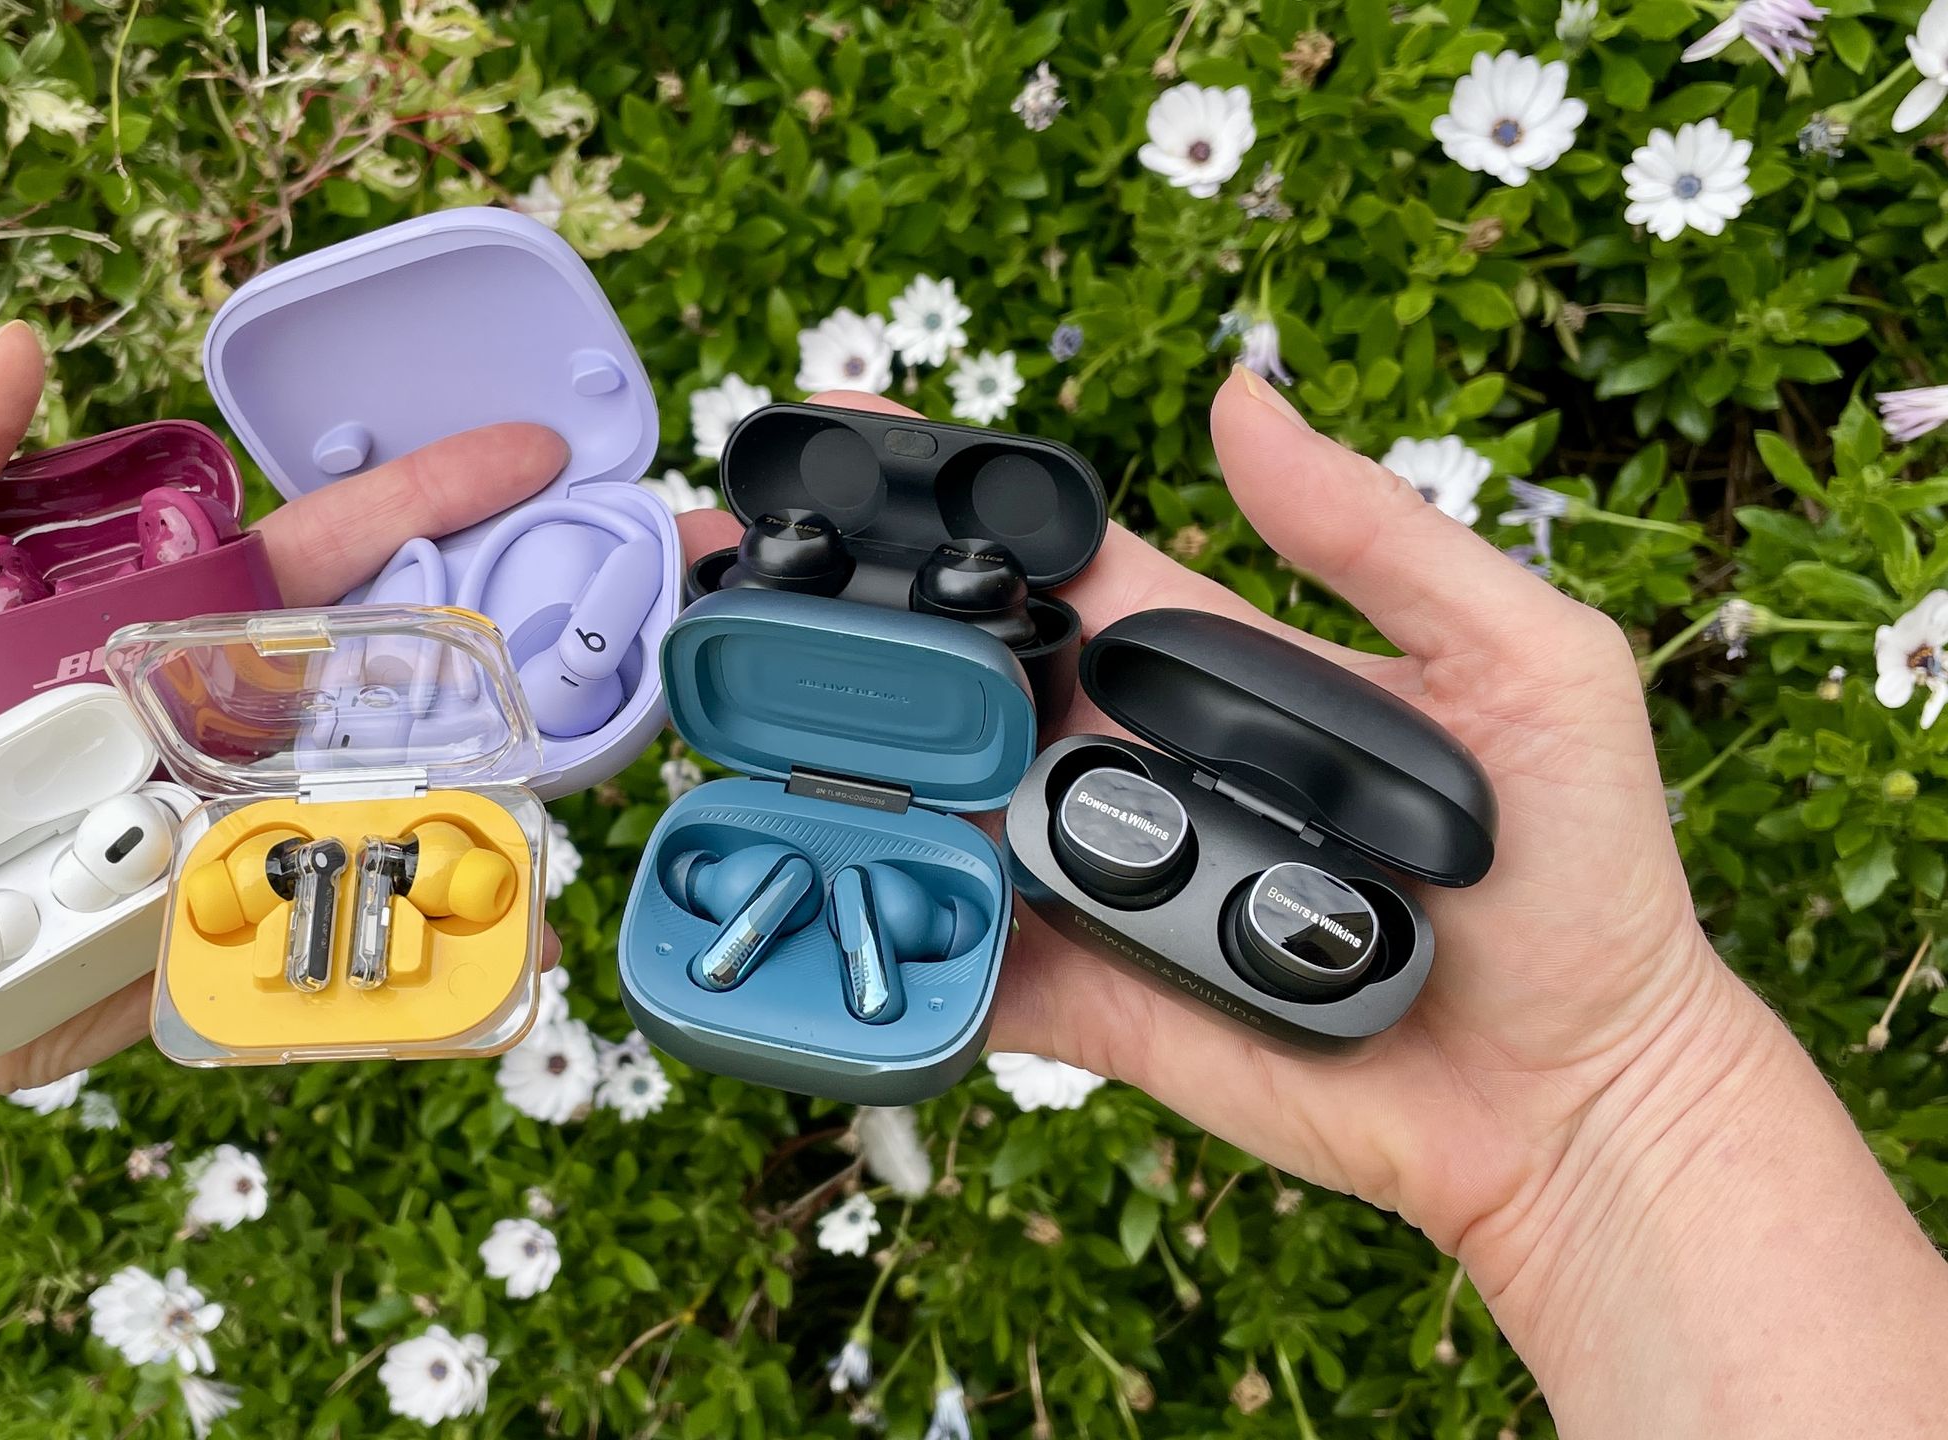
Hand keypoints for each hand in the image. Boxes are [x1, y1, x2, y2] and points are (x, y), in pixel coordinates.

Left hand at [0, 323, 571, 1158]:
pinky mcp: (225, 939)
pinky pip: (342, 918)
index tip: (525, 451)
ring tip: (625, 719)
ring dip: (510, 760)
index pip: (310, 552)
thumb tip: (19, 345)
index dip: (420, 499)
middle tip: (648, 562)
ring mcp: (227, 837)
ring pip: (394, 787)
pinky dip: (438, 917)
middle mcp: (208, 729)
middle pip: (389, 662)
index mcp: (147, 635)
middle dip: (521, 613)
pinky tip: (527, 912)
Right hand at [676, 373, 1717, 1272]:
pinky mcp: (1087, 1003)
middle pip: (952, 681)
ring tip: (711, 729)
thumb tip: (1238, 396)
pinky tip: (786, 896)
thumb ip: (1380, 540)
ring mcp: (1098, 885)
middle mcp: (1130, 763)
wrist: (1577, 1101)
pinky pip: (961, 965)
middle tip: (705, 587)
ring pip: (932, 817)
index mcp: (1207, 662)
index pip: (1043, 558)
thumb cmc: (1580, 878)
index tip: (825, 437)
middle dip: (830, 629)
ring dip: (825, 776)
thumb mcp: (1526, 667)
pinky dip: (881, 937)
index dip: (936, 497)